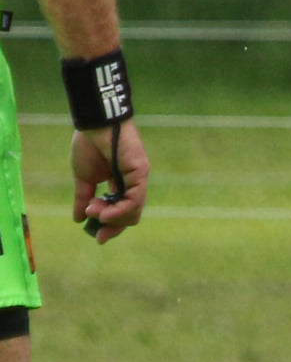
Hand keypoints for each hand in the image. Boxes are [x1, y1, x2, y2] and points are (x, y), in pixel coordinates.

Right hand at [71, 121, 148, 242]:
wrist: (93, 125)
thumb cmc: (90, 145)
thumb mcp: (83, 178)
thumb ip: (83, 198)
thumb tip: (78, 219)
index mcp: (121, 185)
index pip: (122, 212)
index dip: (111, 226)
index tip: (97, 237)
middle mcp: (134, 184)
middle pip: (131, 216)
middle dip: (113, 227)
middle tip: (97, 232)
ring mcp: (139, 179)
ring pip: (134, 211)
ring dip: (113, 218)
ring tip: (94, 214)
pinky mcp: (140, 173)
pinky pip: (134, 199)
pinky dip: (120, 210)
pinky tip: (104, 213)